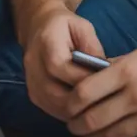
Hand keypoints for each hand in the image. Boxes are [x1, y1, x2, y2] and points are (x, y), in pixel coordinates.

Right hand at [23, 7, 105, 121]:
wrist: (38, 26)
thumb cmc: (64, 25)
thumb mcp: (83, 27)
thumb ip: (93, 48)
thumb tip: (106, 72)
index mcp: (46, 43)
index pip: (61, 68)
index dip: (84, 78)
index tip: (105, 81)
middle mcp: (33, 66)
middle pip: (57, 94)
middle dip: (83, 100)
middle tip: (104, 98)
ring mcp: (31, 83)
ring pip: (55, 107)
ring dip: (77, 110)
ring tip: (96, 104)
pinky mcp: (33, 95)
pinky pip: (51, 110)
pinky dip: (69, 112)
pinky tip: (84, 107)